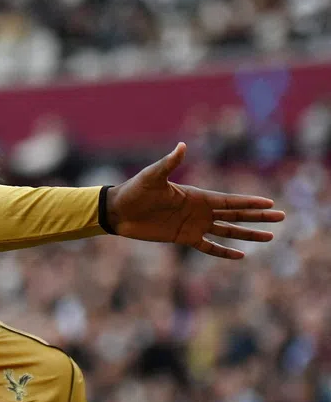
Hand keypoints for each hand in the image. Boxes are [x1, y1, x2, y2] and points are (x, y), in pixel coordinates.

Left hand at [105, 143, 284, 258]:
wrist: (119, 211)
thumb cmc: (135, 190)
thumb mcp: (153, 176)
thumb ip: (169, 163)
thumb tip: (181, 146)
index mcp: (197, 196)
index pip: (230, 200)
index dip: (250, 202)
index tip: (270, 203)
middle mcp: (200, 211)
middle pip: (236, 214)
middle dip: (258, 217)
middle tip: (281, 218)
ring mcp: (193, 225)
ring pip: (228, 231)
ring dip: (248, 234)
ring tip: (269, 237)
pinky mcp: (183, 238)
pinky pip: (208, 247)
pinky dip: (223, 251)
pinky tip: (241, 256)